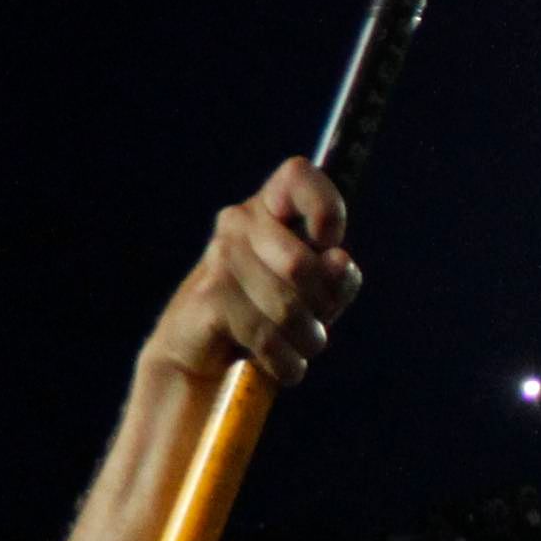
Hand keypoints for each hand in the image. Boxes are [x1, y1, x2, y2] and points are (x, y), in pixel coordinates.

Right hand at [148, 159, 357, 387]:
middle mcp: (240, 222)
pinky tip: (280, 365)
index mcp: (270, 207)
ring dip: (306, 340)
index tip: (328, 241)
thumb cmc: (267, 312)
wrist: (202, 353)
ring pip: (286, 306)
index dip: (324, 206)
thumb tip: (338, 260)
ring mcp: (220, 258)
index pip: (297, 175)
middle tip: (314, 323)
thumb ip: (337, 276)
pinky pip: (264, 334)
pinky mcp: (209, 297)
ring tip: (299, 349)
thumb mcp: (316, 294)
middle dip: (321, 306)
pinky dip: (284, 361)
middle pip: (302, 264)